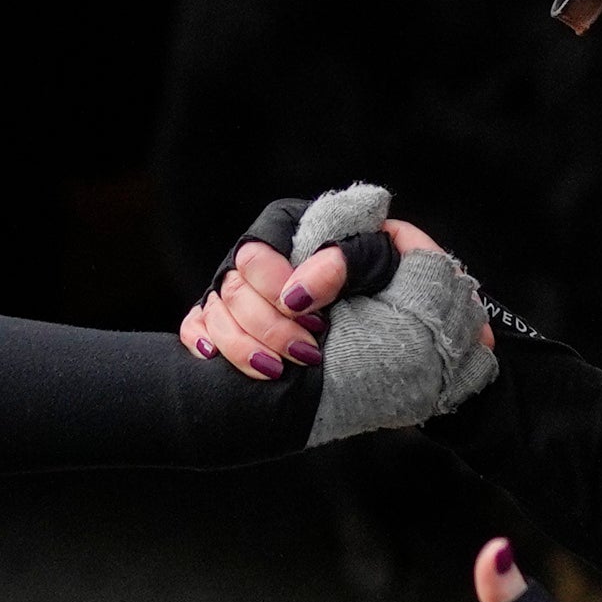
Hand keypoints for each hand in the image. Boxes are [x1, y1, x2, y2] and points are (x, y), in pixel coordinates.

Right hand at [175, 184, 497, 439]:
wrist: (405, 338)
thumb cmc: (393, 288)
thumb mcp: (382, 263)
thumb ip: (348, 260)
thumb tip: (298, 295)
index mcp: (290, 230)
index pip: (259, 252)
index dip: (278, 285)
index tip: (316, 316)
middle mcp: (258, 260)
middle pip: (234, 287)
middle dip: (268, 325)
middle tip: (308, 351)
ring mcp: (239, 293)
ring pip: (214, 313)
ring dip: (243, 346)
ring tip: (279, 371)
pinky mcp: (228, 324)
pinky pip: (196, 328)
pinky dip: (203, 343)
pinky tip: (215, 360)